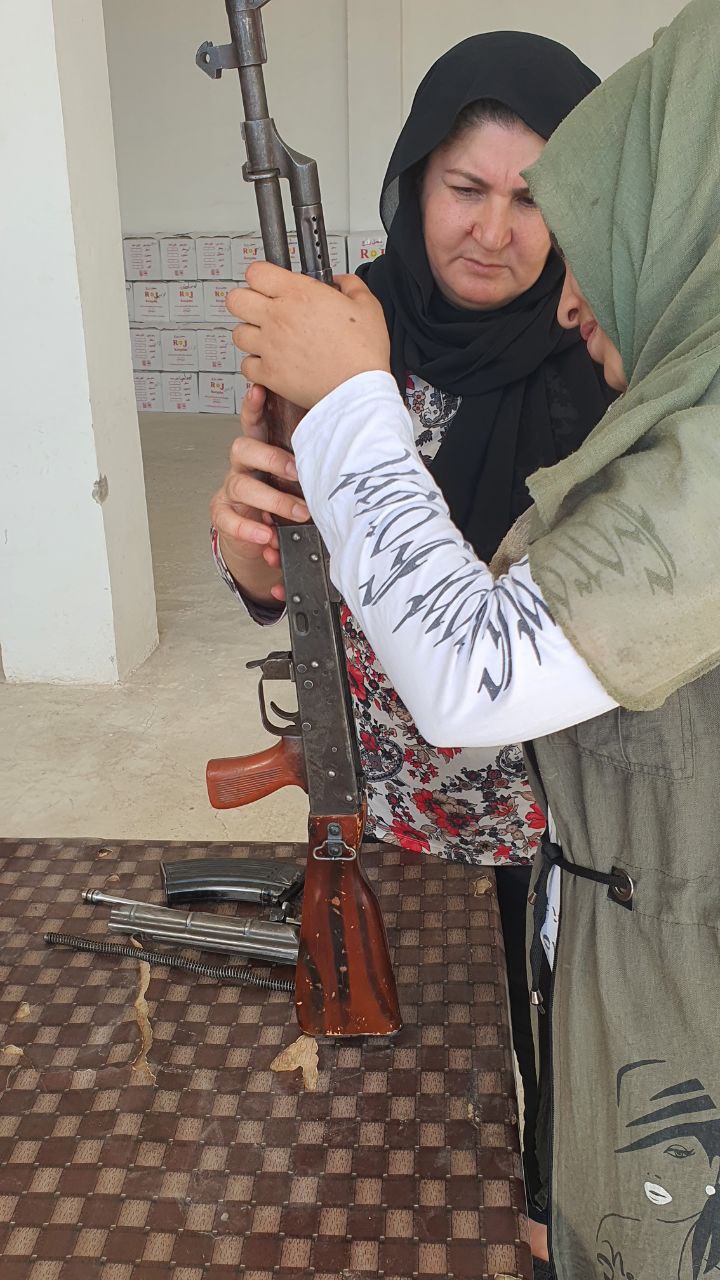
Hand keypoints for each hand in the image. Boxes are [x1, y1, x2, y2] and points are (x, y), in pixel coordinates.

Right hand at [210, 383, 309, 601]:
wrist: (263, 540)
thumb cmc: (284, 505)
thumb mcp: (298, 484)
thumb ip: (310, 470)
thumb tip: (343, 460)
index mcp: (260, 452)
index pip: (254, 424)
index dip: (253, 407)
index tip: (259, 390)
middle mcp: (243, 467)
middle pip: (242, 448)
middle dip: (270, 458)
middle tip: (296, 471)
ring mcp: (231, 491)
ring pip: (241, 485)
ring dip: (273, 500)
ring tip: (297, 513)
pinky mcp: (224, 514)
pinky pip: (229, 518)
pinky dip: (249, 528)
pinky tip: (266, 536)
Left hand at [226, 263, 390, 410]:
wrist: (358, 390)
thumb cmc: (363, 353)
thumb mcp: (367, 305)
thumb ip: (350, 285)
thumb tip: (340, 281)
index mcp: (299, 294)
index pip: (256, 272)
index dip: (261, 276)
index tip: (268, 284)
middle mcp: (279, 317)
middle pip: (236, 299)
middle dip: (246, 302)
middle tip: (260, 309)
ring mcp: (270, 346)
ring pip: (238, 333)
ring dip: (250, 334)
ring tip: (266, 339)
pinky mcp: (269, 373)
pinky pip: (246, 365)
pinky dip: (255, 365)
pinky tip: (269, 362)